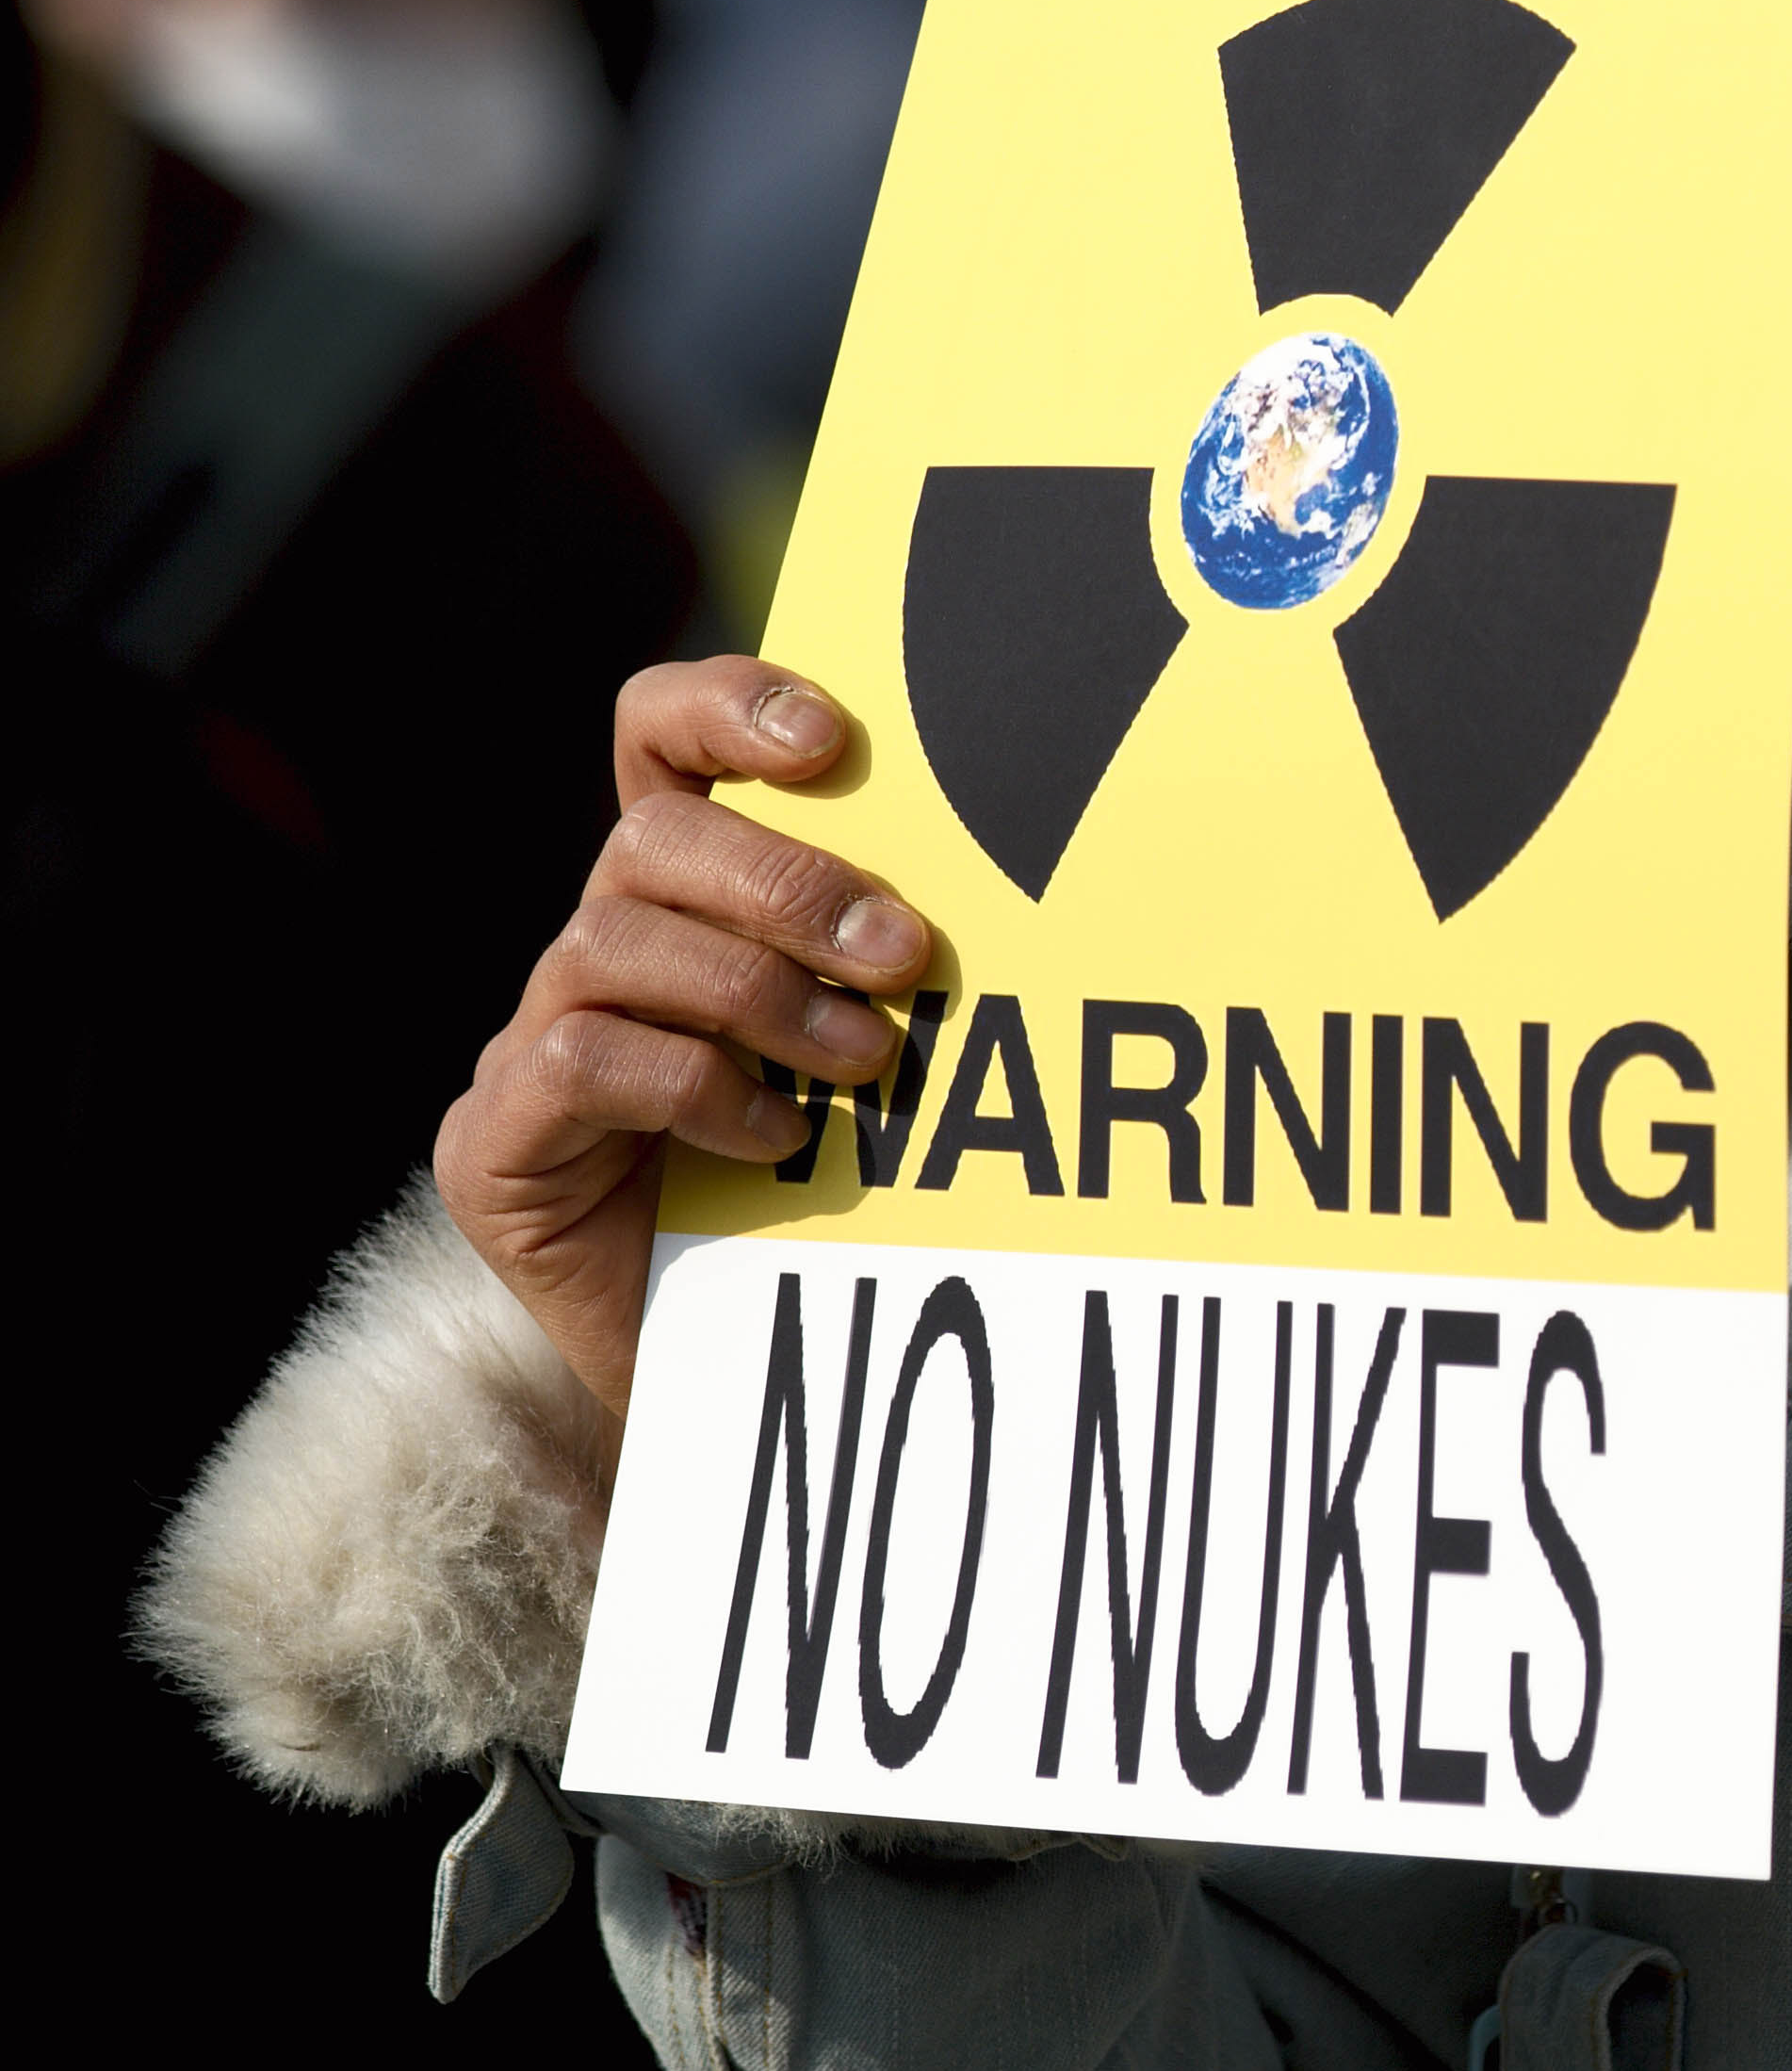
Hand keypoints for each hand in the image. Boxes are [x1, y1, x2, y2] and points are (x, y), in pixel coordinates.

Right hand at [435, 659, 930, 1423]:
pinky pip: (579, 1061)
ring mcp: (530, 1041)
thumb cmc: (836, 1187)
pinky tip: (778, 1137)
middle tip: (905, 956)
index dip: (725, 704)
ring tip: (867, 1062)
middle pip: (653, 839)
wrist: (748, 1366)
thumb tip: (1018, 882)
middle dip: (790, 884)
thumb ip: (896, 954)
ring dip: (761, 994)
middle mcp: (596, 948)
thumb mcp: (879, 1043)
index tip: (829, 738)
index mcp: (685, 898)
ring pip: (616, 942)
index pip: (659, 737)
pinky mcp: (495, 1144)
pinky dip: (695, 1087)